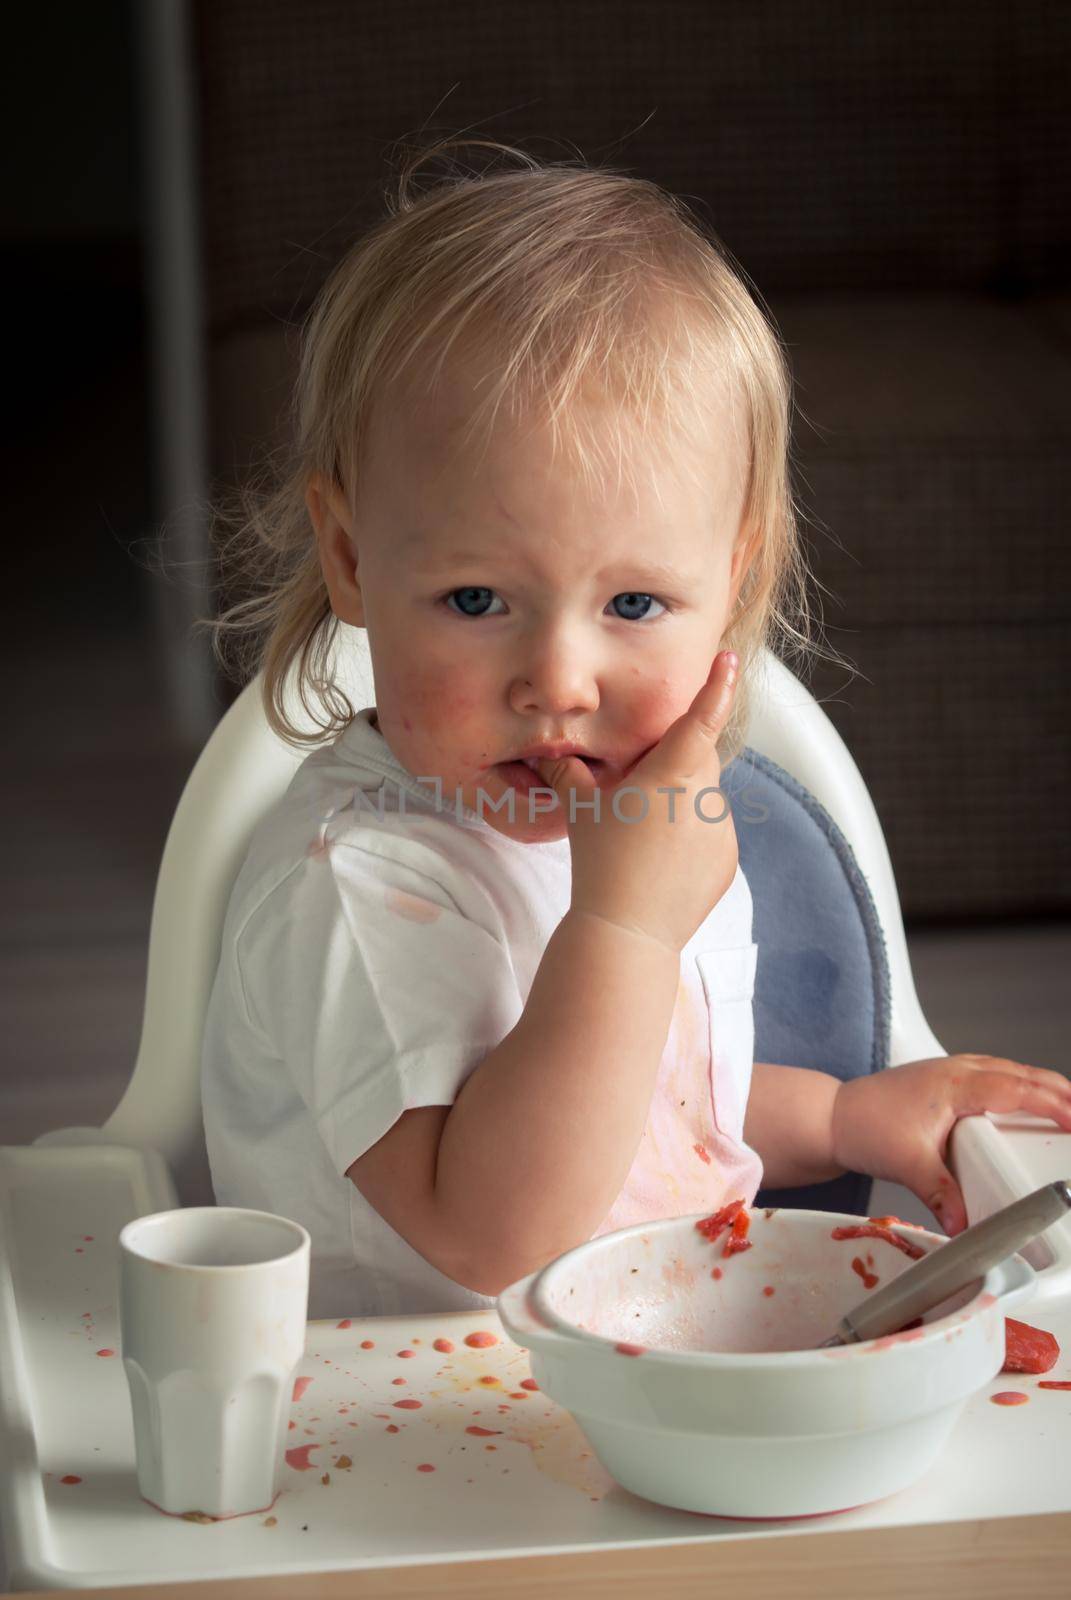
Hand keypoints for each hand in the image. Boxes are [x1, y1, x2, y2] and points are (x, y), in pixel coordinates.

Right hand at [536, 650, 739, 955]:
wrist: (628, 931)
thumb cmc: (599, 863)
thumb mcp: (580, 811)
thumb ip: (569, 774)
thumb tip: (550, 754)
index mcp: (670, 775)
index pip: (700, 719)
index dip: (716, 686)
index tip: (727, 660)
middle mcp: (704, 797)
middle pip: (698, 757)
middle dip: (675, 757)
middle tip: (639, 779)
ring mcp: (720, 830)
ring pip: (703, 796)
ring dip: (679, 800)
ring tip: (641, 835)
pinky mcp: (727, 860)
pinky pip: (710, 831)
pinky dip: (689, 834)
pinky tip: (658, 861)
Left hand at [830, 1053, 1070, 1234]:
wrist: (832, 1116)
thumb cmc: (864, 1127)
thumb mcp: (908, 1165)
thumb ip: (942, 1195)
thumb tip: (965, 1225)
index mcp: (955, 1084)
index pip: (1017, 1087)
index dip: (1054, 1102)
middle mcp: (956, 1071)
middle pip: (1022, 1073)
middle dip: (1059, 1091)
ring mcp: (950, 1072)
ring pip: (1009, 1070)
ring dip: (1040, 1085)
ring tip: (1069, 1106)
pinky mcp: (944, 1080)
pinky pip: (993, 1075)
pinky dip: (1018, 1085)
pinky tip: (1024, 1102)